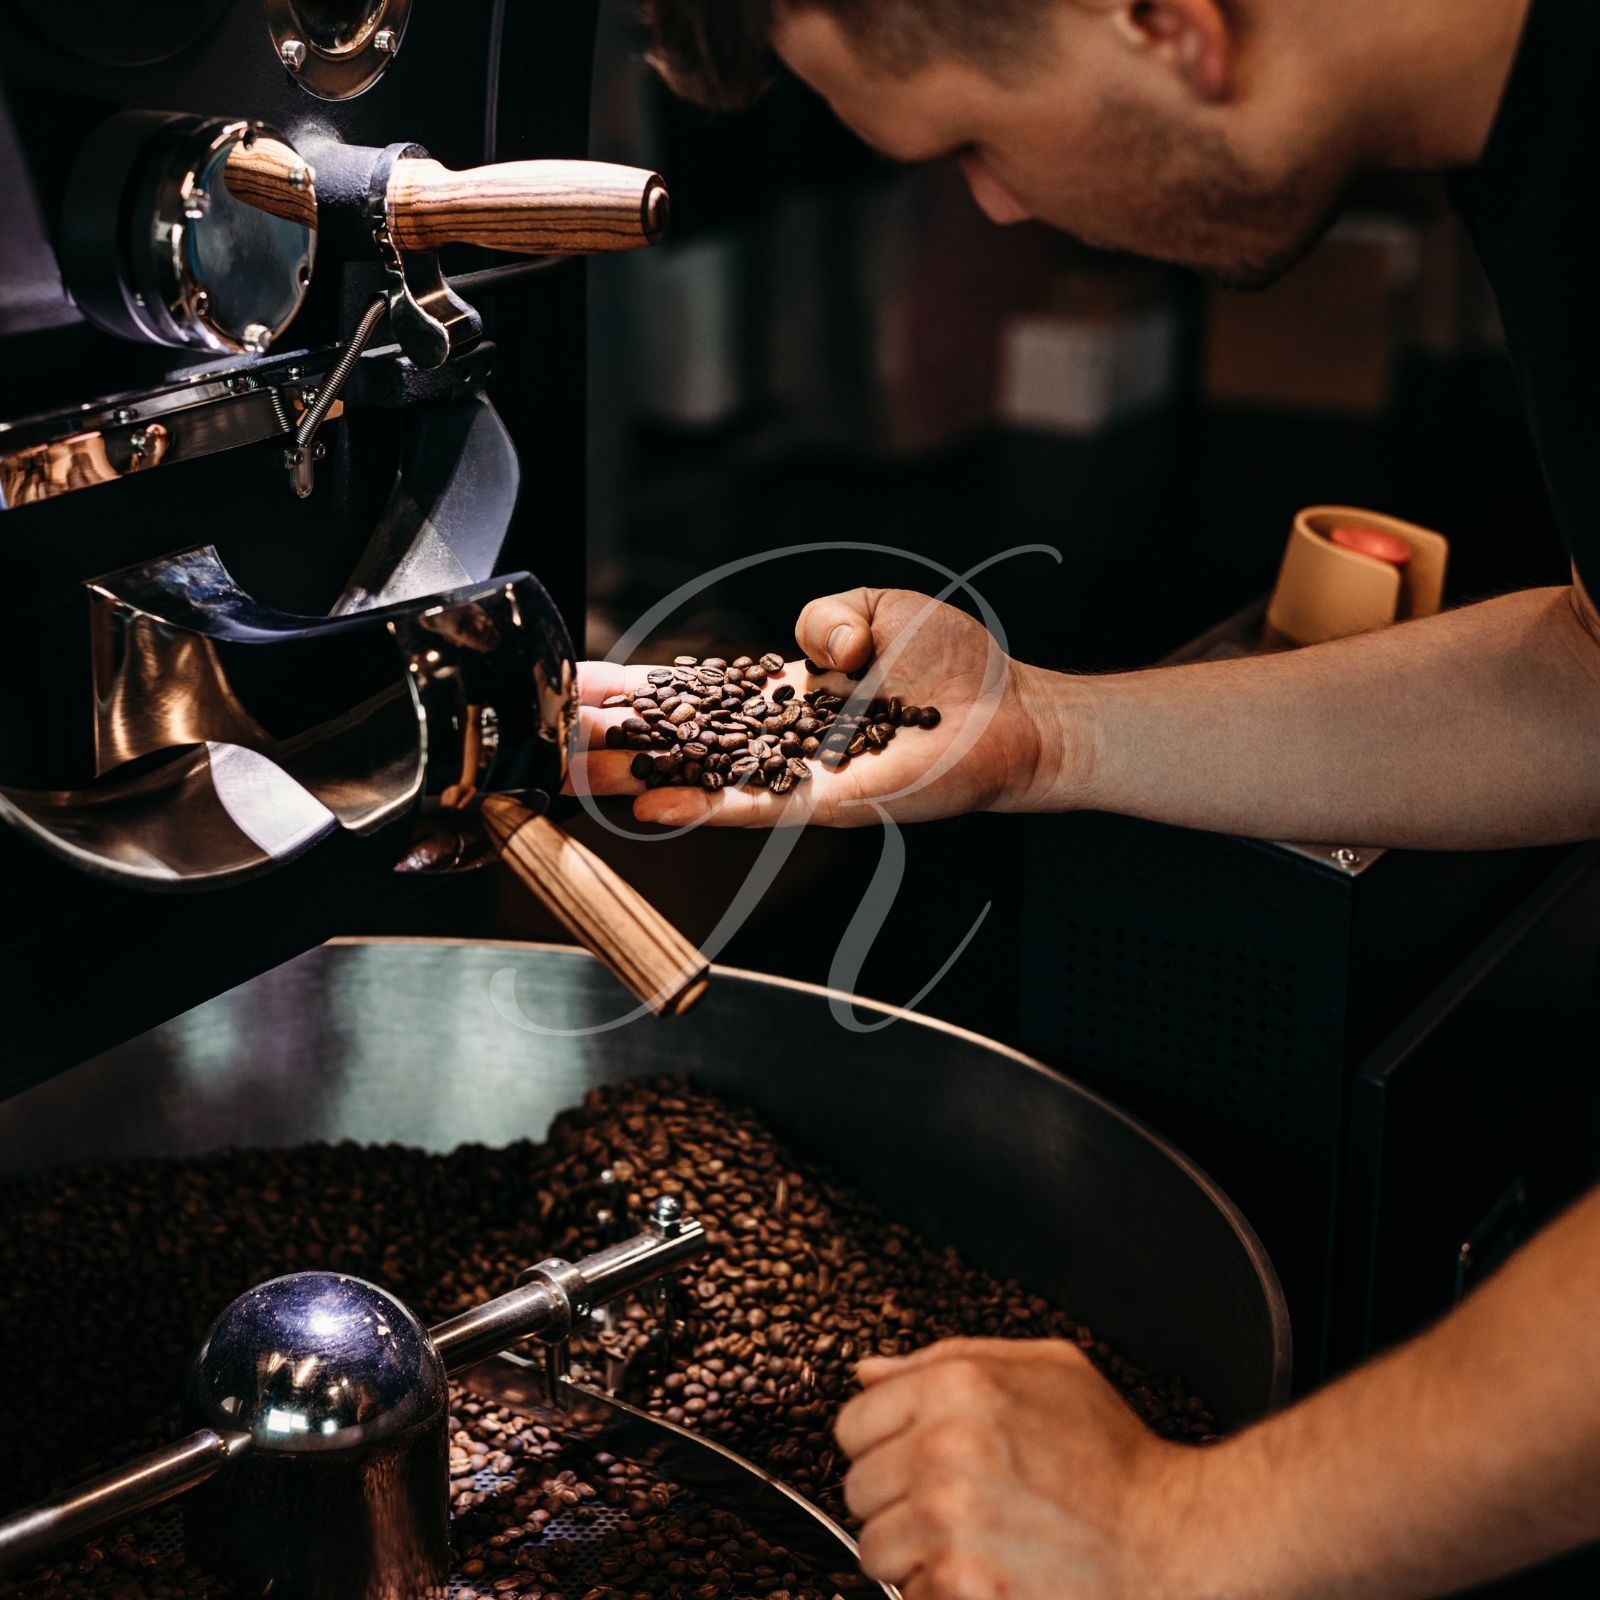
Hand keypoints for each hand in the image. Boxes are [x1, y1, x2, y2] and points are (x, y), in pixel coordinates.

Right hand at [570, 588, 1078, 827]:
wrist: (1012, 714)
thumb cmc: (954, 666)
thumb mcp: (874, 608)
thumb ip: (822, 618)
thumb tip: (807, 655)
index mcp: (783, 693)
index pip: (692, 692)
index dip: (633, 689)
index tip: (573, 684)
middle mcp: (779, 739)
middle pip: (679, 739)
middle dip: (612, 738)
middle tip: (544, 736)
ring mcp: (797, 775)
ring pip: (699, 776)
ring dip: (636, 776)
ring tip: (571, 772)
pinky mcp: (827, 802)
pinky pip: (752, 805)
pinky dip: (702, 805)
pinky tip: (653, 806)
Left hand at [836, 1339, 1201, 1599]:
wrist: (1173, 1540)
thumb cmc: (1113, 1457)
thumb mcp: (1046, 1368)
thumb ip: (946, 1358)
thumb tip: (868, 1371)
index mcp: (956, 1387)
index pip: (851, 1422)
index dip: (881, 1443)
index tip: (910, 1459)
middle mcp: (943, 1450)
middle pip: (857, 1488)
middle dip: (896, 1500)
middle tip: (951, 1504)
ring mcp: (950, 1524)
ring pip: (874, 1549)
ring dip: (913, 1553)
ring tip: (970, 1543)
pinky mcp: (964, 1588)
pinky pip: (912, 1595)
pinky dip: (941, 1593)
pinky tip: (988, 1573)